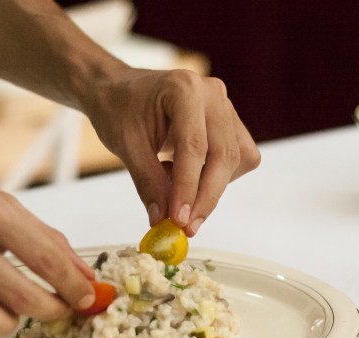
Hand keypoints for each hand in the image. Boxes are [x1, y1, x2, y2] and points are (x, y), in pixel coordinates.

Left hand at [82, 68, 260, 235]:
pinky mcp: (229, 120)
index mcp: (183, 89)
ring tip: (178, 193)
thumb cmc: (118, 109)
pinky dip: (218, 175)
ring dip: (213, 187)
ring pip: (238, 158)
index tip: (180, 220)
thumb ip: (148, 182)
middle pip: (224, 155)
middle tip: (186, 226)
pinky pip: (239, 156)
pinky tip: (189, 176)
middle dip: (206, 196)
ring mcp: (225, 105)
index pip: (194, 147)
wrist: (119, 90)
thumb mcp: (126, 146)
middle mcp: (212, 93)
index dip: (188, 187)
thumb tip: (163, 220)